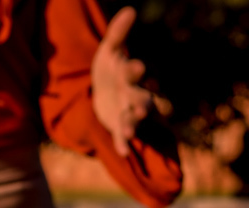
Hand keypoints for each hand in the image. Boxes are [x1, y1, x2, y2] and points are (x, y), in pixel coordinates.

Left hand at [90, 7, 169, 156]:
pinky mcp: (118, 127)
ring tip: (130, 132)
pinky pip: (122, 136)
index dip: (134, 70)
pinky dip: (123, 144)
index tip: (137, 65)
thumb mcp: (109, 51)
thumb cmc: (110, 68)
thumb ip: (117, 33)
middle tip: (144, 108)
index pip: (133, 73)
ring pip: (133, 120)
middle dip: (141, 103)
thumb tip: (129, 10)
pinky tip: (123, 152)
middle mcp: (132, 95)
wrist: (104, 91)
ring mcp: (126, 113)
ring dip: (132, 125)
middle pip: (140, 99)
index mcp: (129, 75)